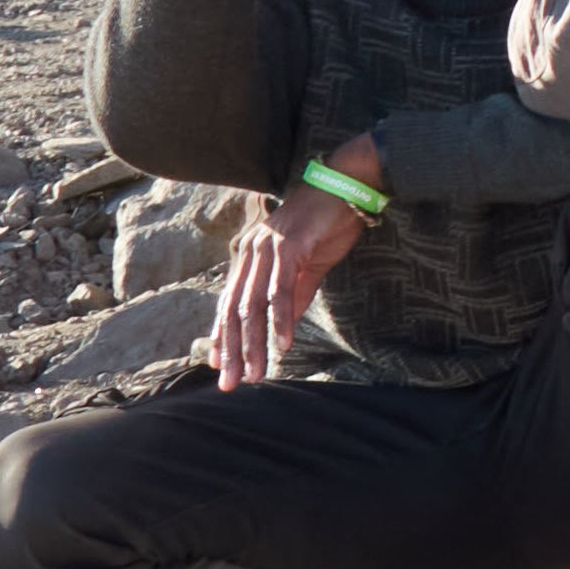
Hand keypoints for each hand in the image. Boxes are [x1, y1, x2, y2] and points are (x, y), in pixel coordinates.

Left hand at [212, 182, 366, 389]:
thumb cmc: (327, 224)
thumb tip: (282, 332)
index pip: (229, 304)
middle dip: (232, 350)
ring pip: (254, 305)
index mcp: (250, 256)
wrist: (347, 185)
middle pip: (235, 310)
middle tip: (232, 383)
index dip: (224, 337)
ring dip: (254, 343)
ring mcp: (267, 248)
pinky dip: (282, 319)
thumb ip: (292, 299)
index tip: (221, 367)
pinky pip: (281, 290)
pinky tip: (284, 343)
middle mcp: (250, 252)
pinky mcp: (288, 247)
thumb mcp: (308, 269)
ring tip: (257, 372)